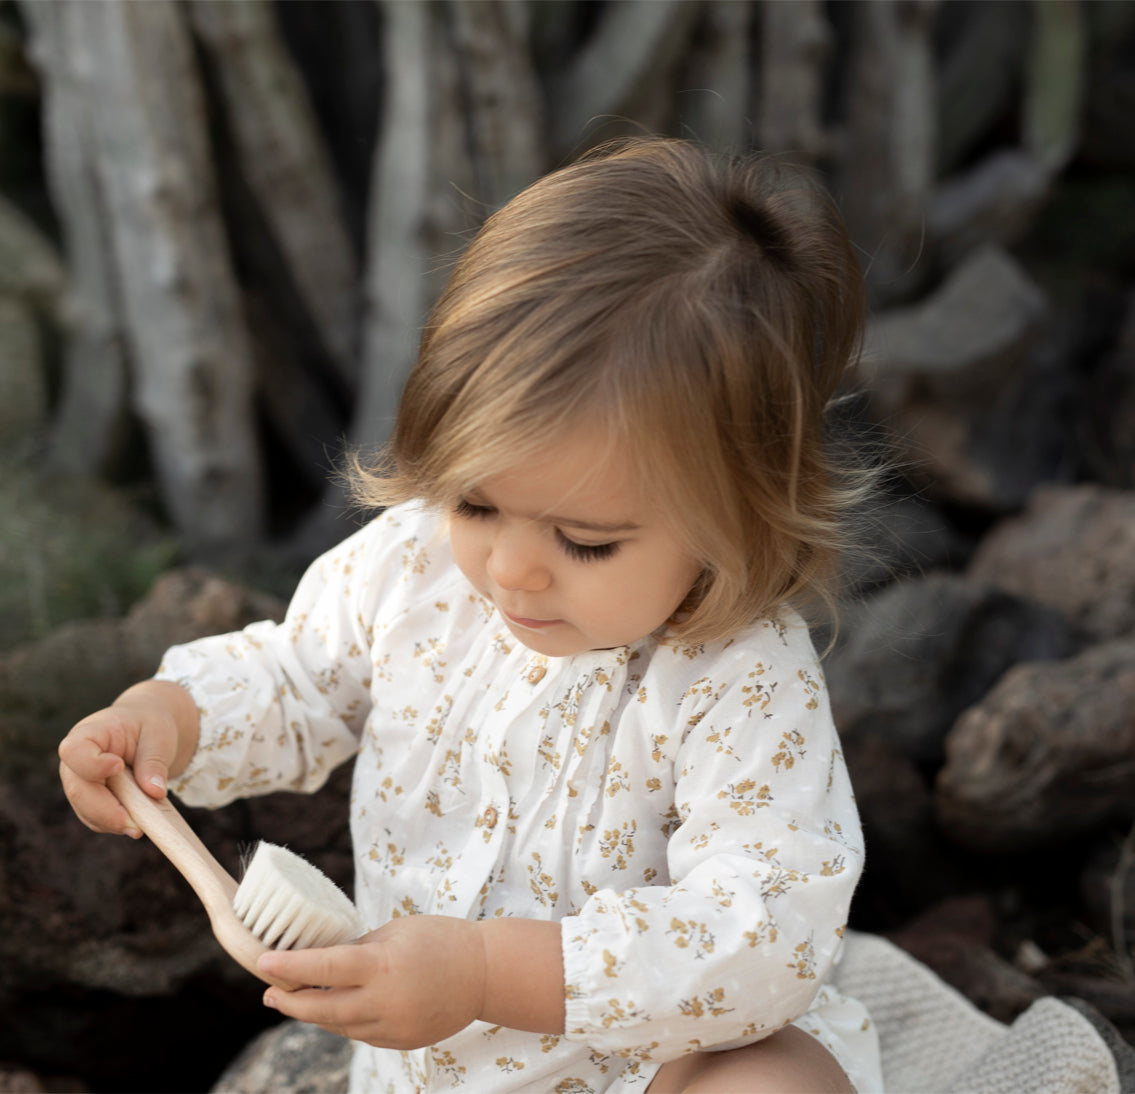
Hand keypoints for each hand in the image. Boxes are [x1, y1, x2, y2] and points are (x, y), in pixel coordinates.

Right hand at [58, 680, 199, 836]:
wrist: (146, 732)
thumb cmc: (149, 727)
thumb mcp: (158, 735)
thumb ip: (154, 761)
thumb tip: (155, 793)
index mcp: (89, 734)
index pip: (75, 751)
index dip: (93, 764)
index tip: (119, 767)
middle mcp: (75, 762)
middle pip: (79, 790)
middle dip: (106, 811)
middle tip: (136, 826)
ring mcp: (79, 783)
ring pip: (87, 810)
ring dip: (113, 822)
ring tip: (142, 827)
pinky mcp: (90, 800)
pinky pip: (97, 819)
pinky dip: (116, 824)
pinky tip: (137, 824)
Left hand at [258, 916, 486, 1048]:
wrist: (486, 973)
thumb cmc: (441, 939)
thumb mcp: (396, 931)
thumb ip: (360, 948)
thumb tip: (325, 959)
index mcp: (382, 966)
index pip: (324, 967)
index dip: (289, 966)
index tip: (262, 963)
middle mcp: (384, 1001)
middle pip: (321, 1008)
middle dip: (290, 1001)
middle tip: (269, 994)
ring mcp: (392, 1027)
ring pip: (338, 1025)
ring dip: (314, 1014)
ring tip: (296, 1000)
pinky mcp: (401, 1041)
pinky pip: (361, 1034)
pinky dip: (343, 1022)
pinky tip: (335, 1009)